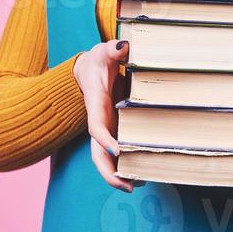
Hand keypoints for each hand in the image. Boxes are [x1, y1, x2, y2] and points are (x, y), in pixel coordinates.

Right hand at [73, 39, 134, 191]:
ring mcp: (106, 129)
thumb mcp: (104, 52)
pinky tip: (143, 173)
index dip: (104, 139)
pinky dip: (127, 165)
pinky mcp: (114, 131)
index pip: (95, 126)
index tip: (118, 150)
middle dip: (109, 172)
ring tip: (139, 184)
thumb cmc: (99, 61)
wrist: (90, 71)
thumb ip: (113, 50)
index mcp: (95, 104)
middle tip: (128, 185)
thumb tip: (125, 46)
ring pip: (107, 158)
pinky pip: (118, 152)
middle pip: (98, 153)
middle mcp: (99, 121)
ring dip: (119, 174)